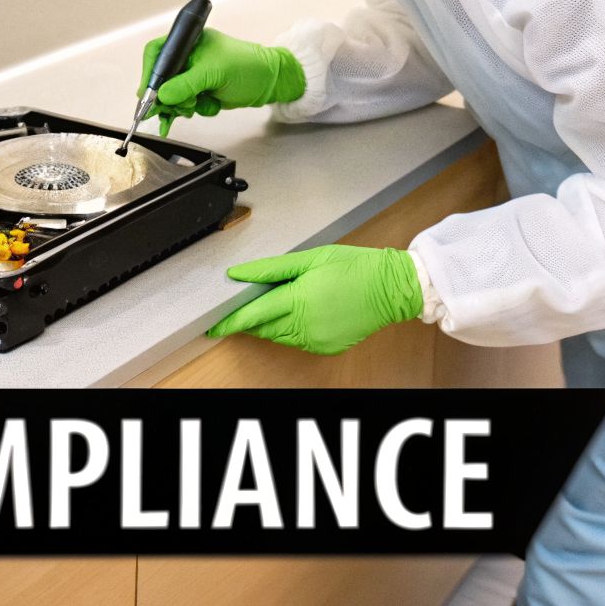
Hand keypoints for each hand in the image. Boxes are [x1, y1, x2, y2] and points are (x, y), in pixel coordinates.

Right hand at [137, 28, 306, 135]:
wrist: (271, 82)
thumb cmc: (248, 66)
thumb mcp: (213, 73)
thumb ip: (185, 84)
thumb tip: (161, 96)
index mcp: (188, 43)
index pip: (157, 54)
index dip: (150, 74)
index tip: (149, 94)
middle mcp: (188, 57)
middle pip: (161, 79)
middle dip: (167, 96)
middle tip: (175, 108)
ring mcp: (194, 75)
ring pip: (172, 95)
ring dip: (182, 105)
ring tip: (198, 105)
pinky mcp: (201, 90)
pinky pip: (186, 104)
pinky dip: (194, 109)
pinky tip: (208, 107)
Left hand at [208, 244, 423, 354]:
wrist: (391, 288)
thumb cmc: (354, 267)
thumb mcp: (310, 258)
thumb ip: (272, 269)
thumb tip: (240, 273)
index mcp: (298, 299)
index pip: (253, 315)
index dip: (230, 321)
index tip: (214, 326)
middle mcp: (305, 325)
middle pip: (263, 329)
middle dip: (248, 320)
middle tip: (241, 307)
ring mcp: (316, 339)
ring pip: (278, 337)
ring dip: (268, 325)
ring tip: (273, 304)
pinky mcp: (325, 347)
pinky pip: (296, 342)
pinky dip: (288, 331)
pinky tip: (296, 313)